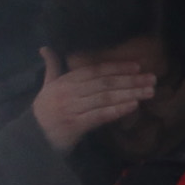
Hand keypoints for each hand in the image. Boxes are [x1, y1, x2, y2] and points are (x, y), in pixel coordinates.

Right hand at [32, 50, 157, 150]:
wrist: (33, 137)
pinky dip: (117, 110)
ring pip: (105, 98)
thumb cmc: (44, 111)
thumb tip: (45, 48)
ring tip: (149, 92)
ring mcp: (71, 109)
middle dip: (130, 80)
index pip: (94, 71)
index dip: (116, 67)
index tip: (137, 66)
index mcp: (63, 82)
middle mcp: (68, 93)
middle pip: (104, 84)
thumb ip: (51, 67)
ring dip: (129, 94)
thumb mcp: (46, 86)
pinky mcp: (74, 125)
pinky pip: (100, 115)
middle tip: (152, 78)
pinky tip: (133, 106)